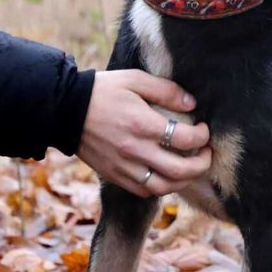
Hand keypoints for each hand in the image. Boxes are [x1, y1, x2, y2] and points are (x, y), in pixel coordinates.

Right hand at [77, 70, 210, 196]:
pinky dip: (162, 187)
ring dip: (184, 181)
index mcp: (143, 124)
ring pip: (164, 187)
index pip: (186, 139)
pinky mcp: (114, 176)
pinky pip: (145, 191)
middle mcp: (135, 150)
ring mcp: (124, 167)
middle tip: (207, 154)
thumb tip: (192, 104)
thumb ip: (166, 91)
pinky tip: (167, 175)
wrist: (64, 109)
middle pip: (180, 171)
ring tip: (191, 168)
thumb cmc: (103, 91)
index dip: (203, 137)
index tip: (204, 130)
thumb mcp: (135, 80)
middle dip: (202, 164)